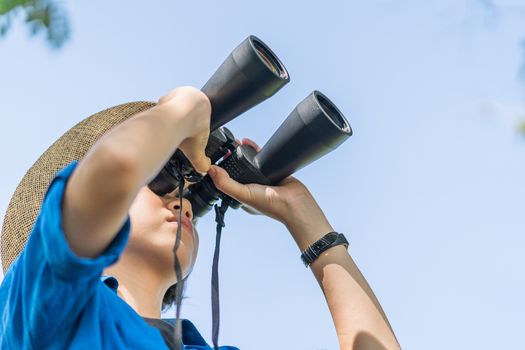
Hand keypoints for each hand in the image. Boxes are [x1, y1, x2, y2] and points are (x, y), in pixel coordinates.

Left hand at [157, 86, 211, 174]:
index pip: (197, 117)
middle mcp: (192, 96)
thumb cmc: (192, 126)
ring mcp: (178, 94)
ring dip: (170, 118)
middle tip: (177, 133)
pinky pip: (163, 106)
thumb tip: (204, 170)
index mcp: (204, 105)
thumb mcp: (198, 149)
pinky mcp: (167, 94)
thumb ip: (201, 161)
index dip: (191, 128)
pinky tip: (162, 123)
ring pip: (172, 108)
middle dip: (180, 123)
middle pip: (183, 112)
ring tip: (170, 129)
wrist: (182, 114)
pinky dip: (162, 115)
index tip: (187, 135)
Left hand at [208, 138, 327, 229]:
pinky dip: (255, 149)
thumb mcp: (243, 194)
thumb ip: (225, 183)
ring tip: (236, 142)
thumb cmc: (270, 204)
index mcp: (241, 196)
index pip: (226, 181)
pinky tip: (249, 143)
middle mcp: (251, 188)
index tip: (215, 158)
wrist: (296, 202)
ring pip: (249, 163)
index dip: (220, 170)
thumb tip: (210, 170)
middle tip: (226, 147)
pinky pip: (261, 157)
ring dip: (242, 152)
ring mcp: (262, 180)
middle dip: (231, 158)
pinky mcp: (272, 171)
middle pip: (237, 170)